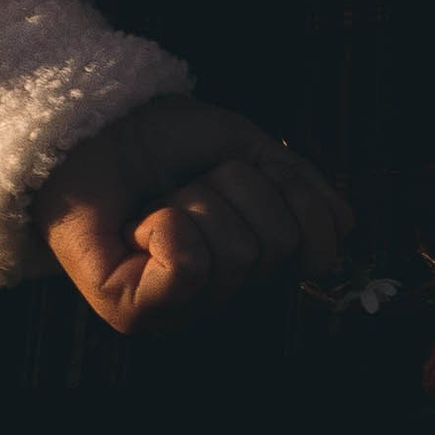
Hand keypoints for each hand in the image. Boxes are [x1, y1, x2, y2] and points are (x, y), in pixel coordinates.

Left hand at [33, 97, 352, 335]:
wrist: (88, 123)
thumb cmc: (162, 141)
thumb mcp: (249, 150)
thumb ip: (300, 188)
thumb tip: (346, 228)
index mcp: (251, 264)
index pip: (313, 246)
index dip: (288, 193)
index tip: (241, 168)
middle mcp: (219, 296)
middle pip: (273, 245)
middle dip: (233, 190)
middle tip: (188, 184)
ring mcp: (175, 310)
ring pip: (234, 253)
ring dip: (194, 201)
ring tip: (157, 202)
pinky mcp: (131, 311)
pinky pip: (189, 267)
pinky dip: (170, 227)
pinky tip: (142, 224)